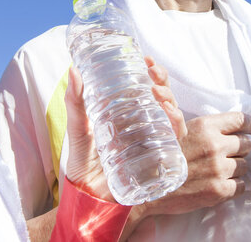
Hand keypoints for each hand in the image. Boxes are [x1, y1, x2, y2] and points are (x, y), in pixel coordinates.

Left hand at [63, 57, 186, 200]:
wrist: (86, 192)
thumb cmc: (82, 159)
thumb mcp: (77, 126)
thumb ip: (75, 101)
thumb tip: (73, 69)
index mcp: (130, 112)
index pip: (148, 86)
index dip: (153, 72)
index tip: (147, 59)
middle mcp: (146, 123)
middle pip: (164, 97)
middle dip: (163, 81)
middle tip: (153, 72)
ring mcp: (154, 139)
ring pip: (173, 114)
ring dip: (170, 99)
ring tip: (157, 92)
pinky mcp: (159, 156)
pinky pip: (175, 138)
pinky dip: (176, 123)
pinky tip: (168, 114)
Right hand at [136, 111, 250, 218]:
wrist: (148, 186)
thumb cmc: (161, 155)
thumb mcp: (175, 129)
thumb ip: (193, 120)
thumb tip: (195, 106)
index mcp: (206, 126)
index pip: (241, 120)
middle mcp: (215, 146)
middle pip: (247, 144)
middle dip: (240, 148)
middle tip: (228, 153)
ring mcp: (219, 169)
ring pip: (245, 166)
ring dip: (235, 168)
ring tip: (218, 170)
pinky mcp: (220, 190)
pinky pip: (241, 186)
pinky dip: (234, 186)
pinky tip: (220, 183)